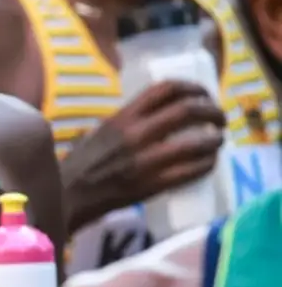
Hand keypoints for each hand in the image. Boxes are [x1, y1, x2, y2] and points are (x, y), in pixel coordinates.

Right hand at [61, 78, 225, 221]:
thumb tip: (142, 118)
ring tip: (217, 140)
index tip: (202, 94)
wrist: (67, 199)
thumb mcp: (96, 134)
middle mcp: (135, 134)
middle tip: (218, 118)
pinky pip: (191, 170)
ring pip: (196, 141)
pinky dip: (206, 164)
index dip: (192, 87)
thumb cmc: (76, 167)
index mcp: (122, 118)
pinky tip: (209, 163)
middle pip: (187, 109)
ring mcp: (145, 160)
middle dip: (212, 111)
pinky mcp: (152, 184)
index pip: (164, 89)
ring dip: (214, 139)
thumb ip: (121, 124)